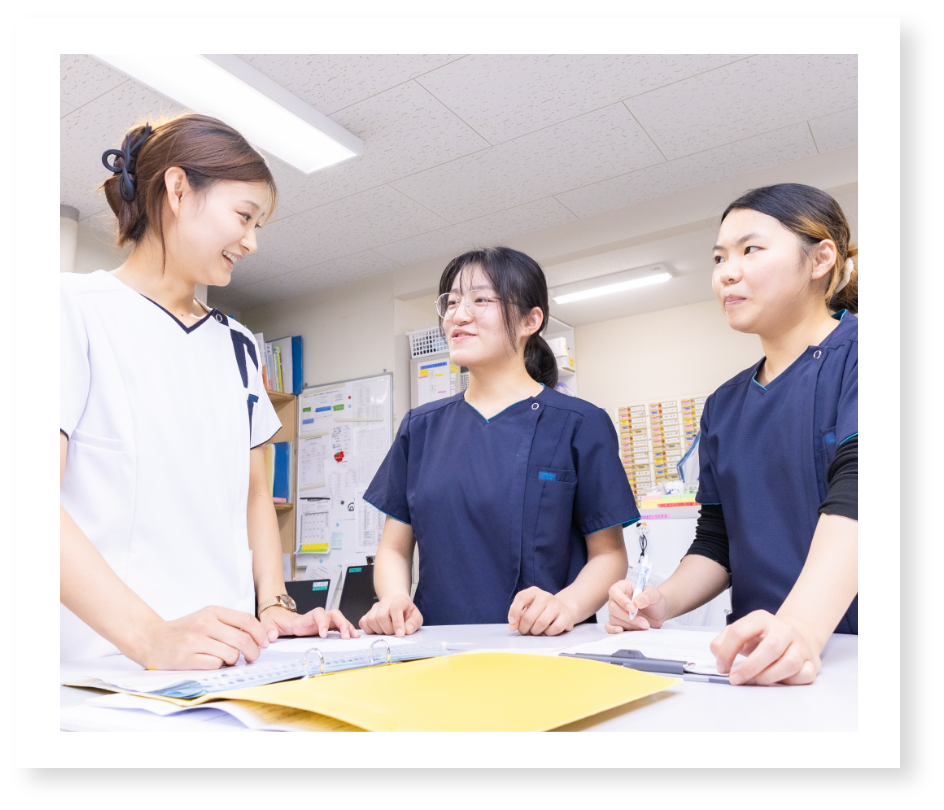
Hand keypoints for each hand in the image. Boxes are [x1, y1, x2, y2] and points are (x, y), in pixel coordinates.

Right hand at [136, 606, 270, 669]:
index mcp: (212, 612)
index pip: (246, 620)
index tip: (265, 643)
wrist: (152, 639)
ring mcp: (194, 641)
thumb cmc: (185, 631)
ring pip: (231, 654)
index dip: (260, 634)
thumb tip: (261, 637)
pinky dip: (219, 667)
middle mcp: (204, 624)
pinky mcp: (186, 658)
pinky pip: (215, 665)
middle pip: (242, 640)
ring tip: (228, 661)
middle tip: (252, 658)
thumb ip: (231, 624)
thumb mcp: (207, 619)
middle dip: (253, 652)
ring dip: (234, 661)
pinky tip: (213, 665)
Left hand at [259, 606, 359, 639]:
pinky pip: (337, 626)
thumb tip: (271, 636)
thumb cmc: (274, 619)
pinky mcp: (322, 628)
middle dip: (341, 623)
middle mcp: (313, 620)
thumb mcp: (268, 624)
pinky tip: (353, 636)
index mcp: (302, 620)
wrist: (276, 615)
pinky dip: (346, 629)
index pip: (316, 614)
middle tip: (346, 636)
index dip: (322, 621)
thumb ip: (268, 630)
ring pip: (337, 619)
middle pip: (332, 614)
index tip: (323, 633)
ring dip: (347, 626)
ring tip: (354, 636)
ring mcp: (319, 623)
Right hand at [359, 594, 423, 636]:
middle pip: (381, 616)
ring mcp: (374, 608)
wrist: (396, 603)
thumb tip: (407, 630)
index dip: (397, 622)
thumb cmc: (406, 611)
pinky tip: (379, 630)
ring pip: (371, 621)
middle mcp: (385, 602)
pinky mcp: (366, 614)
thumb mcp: (416, 616)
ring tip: (387, 631)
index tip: (400, 634)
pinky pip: (363, 623)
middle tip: (394, 632)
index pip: (395, 609)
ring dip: (380, 631)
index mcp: (399, 600)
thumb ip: (414, 623)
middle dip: (388, 629)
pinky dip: (370, 630)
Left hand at [508, 587, 575, 635]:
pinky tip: (548, 630)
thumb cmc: (541, 611)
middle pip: (529, 616)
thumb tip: (512, 627)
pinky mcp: (566, 615)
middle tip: (525, 631)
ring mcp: (557, 605)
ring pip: (541, 623)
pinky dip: (548, 633)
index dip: (514, 611)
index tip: (512, 623)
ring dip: (535, 631)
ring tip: (536, 631)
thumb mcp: (528, 609)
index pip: (521, 597)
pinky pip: (554, 629)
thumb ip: (518, 616)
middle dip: (524, 628)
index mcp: (534, 592)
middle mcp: (546, 596)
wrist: (563, 609)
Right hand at [604, 580, 668, 632]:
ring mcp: (616, 612)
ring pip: (614, 619)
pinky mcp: (618, 622)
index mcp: (623, 588)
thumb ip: (647, 596)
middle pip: (613, 608)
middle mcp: (617, 599)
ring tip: (644, 625)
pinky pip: (609, 626)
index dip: (621, 600)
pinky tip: (621, 631)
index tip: (633, 608)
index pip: (614, 591)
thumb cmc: (655, 600)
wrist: (659, 612)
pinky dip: (613, 630)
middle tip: (644, 622)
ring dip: (630, 625)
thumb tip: (636, 602)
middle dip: (628, 617)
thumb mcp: (655, 594)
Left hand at [711, 610, 821, 685]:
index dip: (726, 652)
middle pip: (771, 647)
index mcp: (761, 619)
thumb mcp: (742, 633)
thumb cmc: (763, 637)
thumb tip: (719, 659)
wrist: (797, 634)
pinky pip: (805, 675)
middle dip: (750, 667)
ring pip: (790, 663)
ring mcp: (800, 645)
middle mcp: (783, 630)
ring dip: (768, 677)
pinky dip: (790, 681)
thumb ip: (724, 642)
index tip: (722, 667)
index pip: (740, 632)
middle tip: (736, 679)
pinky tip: (778, 680)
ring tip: (754, 681)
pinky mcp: (812, 661)